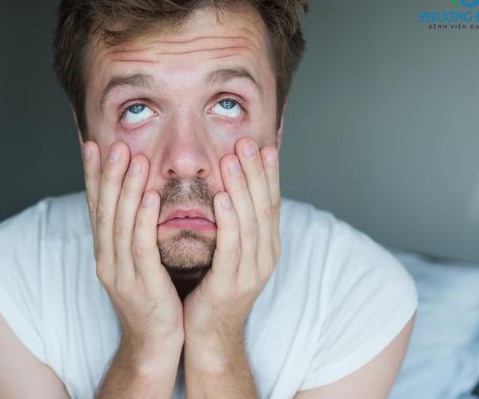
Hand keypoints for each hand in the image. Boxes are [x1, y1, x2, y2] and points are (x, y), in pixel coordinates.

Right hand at [82, 139, 184, 353]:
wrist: (153, 346)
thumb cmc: (152, 301)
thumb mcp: (135, 263)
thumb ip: (133, 233)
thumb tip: (136, 198)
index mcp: (105, 252)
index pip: (95, 206)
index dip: (92, 174)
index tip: (91, 144)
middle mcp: (107, 259)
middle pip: (104, 209)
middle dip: (108, 174)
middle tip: (114, 143)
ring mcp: (122, 273)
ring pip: (121, 224)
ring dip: (127, 188)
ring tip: (134, 158)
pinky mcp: (143, 285)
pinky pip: (142, 248)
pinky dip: (145, 220)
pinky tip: (151, 197)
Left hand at [182, 137, 280, 360]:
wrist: (208, 337)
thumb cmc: (212, 291)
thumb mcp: (227, 253)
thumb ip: (232, 225)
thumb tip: (228, 189)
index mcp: (265, 247)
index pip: (270, 202)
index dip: (268, 173)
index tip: (262, 144)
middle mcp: (264, 257)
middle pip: (264, 206)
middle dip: (256, 172)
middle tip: (247, 141)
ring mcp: (251, 272)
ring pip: (250, 222)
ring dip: (242, 188)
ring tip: (233, 160)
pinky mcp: (232, 285)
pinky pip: (232, 248)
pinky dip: (230, 221)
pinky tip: (223, 200)